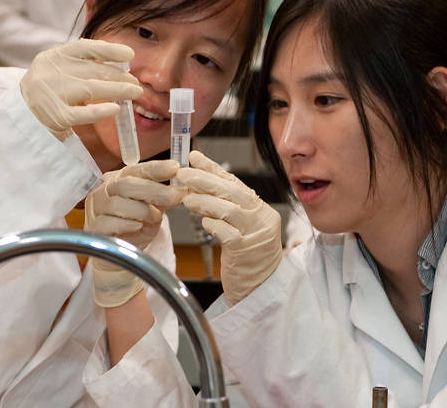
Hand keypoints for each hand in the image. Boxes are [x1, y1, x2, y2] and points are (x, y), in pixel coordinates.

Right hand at [20, 38, 142, 139]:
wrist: (20, 117)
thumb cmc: (49, 92)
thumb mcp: (59, 71)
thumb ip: (82, 64)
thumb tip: (120, 64)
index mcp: (53, 57)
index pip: (84, 48)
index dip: (109, 49)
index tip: (129, 54)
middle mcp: (50, 73)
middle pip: (93, 70)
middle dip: (119, 76)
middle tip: (136, 83)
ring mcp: (52, 95)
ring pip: (91, 89)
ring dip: (117, 90)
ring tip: (134, 93)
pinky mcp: (55, 117)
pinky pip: (82, 114)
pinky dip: (100, 111)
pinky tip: (115, 109)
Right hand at [85, 160, 184, 306]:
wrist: (121, 256)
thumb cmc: (135, 227)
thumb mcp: (153, 209)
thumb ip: (164, 198)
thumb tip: (182, 188)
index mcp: (119, 180)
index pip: (136, 170)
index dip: (155, 168)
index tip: (174, 167)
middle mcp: (104, 191)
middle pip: (126, 184)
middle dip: (154, 190)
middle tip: (175, 195)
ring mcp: (97, 209)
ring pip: (119, 204)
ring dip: (143, 211)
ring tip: (154, 217)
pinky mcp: (95, 228)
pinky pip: (110, 223)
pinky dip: (128, 224)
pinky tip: (138, 226)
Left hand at [176, 151, 281, 304]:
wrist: (261, 289)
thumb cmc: (246, 258)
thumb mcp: (240, 228)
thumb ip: (226, 208)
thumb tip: (198, 186)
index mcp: (261, 210)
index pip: (235, 183)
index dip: (213, 168)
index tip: (195, 157)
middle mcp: (262, 219)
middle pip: (233, 192)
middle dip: (205, 180)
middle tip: (184, 173)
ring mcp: (256, 235)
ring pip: (229, 210)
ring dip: (205, 202)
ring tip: (186, 198)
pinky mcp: (246, 252)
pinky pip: (228, 233)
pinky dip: (213, 224)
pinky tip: (203, 222)